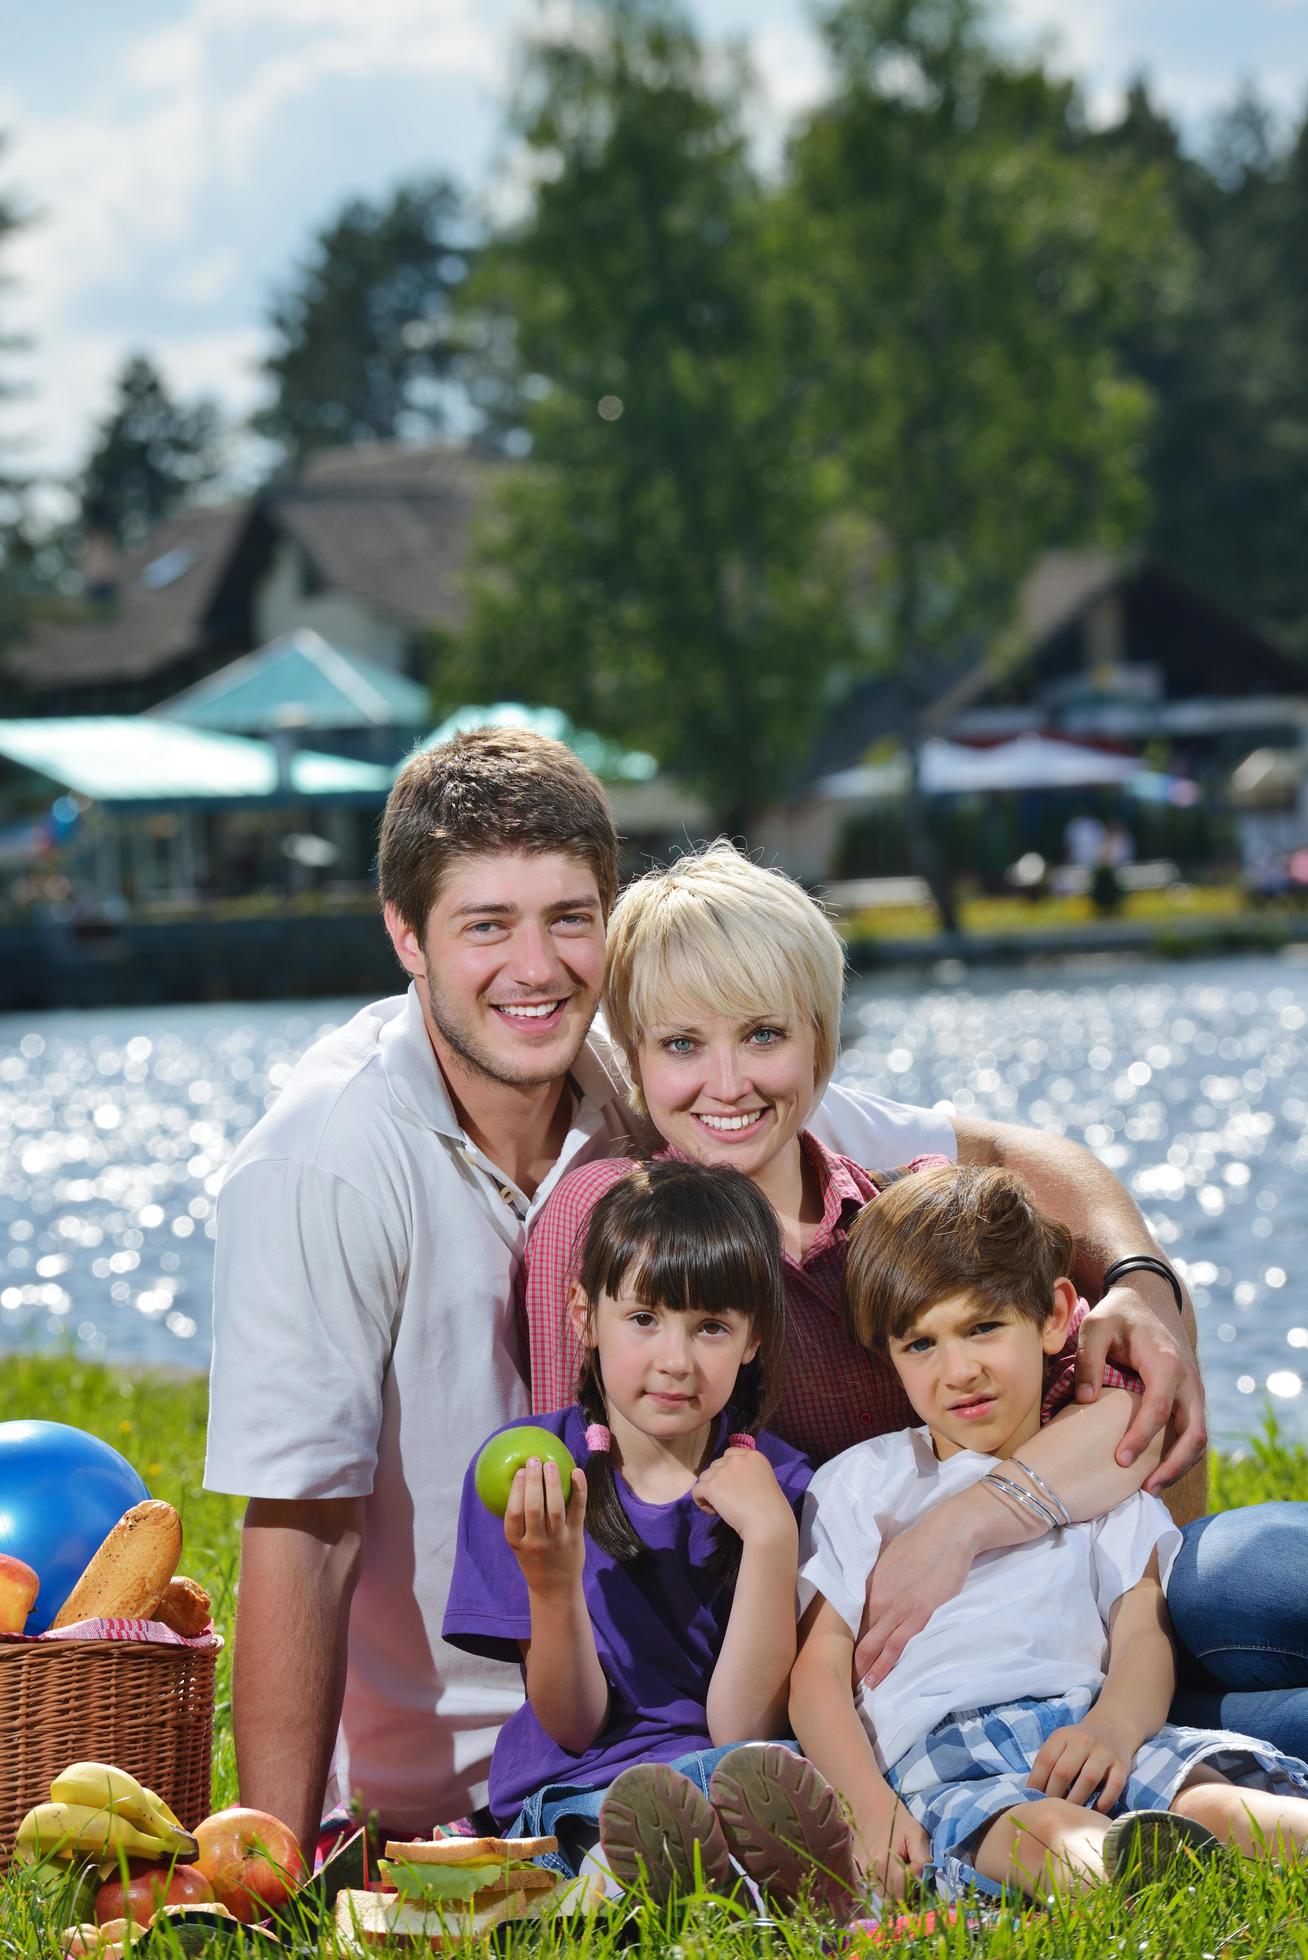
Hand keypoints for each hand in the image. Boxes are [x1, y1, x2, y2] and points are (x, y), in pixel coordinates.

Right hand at [504, 1458, 587, 1591]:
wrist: (555, 1588)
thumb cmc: (534, 1560)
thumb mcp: (518, 1545)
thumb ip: (518, 1521)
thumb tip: (519, 1483)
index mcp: (518, 1542)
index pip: (514, 1515)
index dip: (516, 1491)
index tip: (519, 1472)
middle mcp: (536, 1542)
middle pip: (533, 1508)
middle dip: (532, 1481)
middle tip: (533, 1461)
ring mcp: (557, 1540)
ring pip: (555, 1508)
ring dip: (553, 1483)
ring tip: (550, 1465)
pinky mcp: (575, 1537)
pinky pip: (577, 1510)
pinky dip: (579, 1490)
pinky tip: (577, 1472)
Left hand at [691, 1447, 796, 1547]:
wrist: (768, 1523)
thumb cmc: (771, 1509)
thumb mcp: (764, 1481)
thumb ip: (748, 1474)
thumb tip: (729, 1482)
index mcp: (754, 1456)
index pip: (730, 1454)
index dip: (728, 1471)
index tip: (735, 1487)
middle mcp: (737, 1459)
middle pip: (716, 1466)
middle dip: (719, 1481)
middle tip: (730, 1499)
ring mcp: (723, 1471)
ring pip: (704, 1478)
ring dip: (710, 1492)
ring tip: (722, 1508)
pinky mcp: (712, 1486)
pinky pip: (696, 1491)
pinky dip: (701, 1502)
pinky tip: (714, 1512)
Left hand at [853, 1506, 973, 1688]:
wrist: (946, 1536)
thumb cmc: (918, 1543)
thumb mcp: (886, 1558)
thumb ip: (875, 1577)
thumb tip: (866, 1589)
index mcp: (869, 1586)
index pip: (850, 1620)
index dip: (842, 1640)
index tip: (833, 1657)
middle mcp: (878, 1600)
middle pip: (859, 1637)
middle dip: (850, 1659)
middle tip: (841, 1680)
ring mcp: (898, 1611)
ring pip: (876, 1647)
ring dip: (866, 1669)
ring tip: (859, 1688)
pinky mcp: (920, 1617)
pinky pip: (898, 1647)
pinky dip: (887, 1665)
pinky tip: (879, 1678)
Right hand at [853, 1798, 929, 1902]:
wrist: (871, 1810)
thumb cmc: (898, 1822)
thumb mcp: (917, 1834)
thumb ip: (922, 1859)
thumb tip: (921, 1879)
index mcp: (884, 1863)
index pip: (903, 1892)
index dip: (914, 1887)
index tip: (918, 1875)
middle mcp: (871, 1873)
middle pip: (893, 1900)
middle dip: (907, 1896)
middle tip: (914, 1880)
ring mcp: (864, 1875)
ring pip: (885, 1900)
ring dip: (897, 1894)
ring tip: (904, 1876)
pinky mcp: (862, 1875)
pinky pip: (879, 1892)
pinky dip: (889, 1889)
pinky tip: (894, 1875)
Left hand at [1029, 1709, 1137, 1812]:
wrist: (1111, 1730)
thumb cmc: (1078, 1744)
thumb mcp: (1061, 1744)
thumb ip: (1049, 1763)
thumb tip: (1032, 1793)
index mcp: (1063, 1735)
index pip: (1046, 1759)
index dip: (1036, 1782)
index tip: (1031, 1800)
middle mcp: (1084, 1741)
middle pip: (1064, 1771)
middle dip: (1054, 1795)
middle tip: (1051, 1811)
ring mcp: (1104, 1753)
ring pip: (1088, 1780)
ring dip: (1076, 1801)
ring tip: (1069, 1815)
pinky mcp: (1122, 1766)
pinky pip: (1113, 1788)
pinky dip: (1102, 1803)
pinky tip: (1093, 1812)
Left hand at [1073, 1279, 1205, 1489]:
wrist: (1150, 1299)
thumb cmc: (1119, 1314)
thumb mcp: (1095, 1325)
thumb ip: (1087, 1359)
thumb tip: (1085, 1400)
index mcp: (1167, 1363)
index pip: (1159, 1409)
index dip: (1141, 1438)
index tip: (1120, 1460)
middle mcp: (1189, 1381)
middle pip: (1193, 1433)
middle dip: (1173, 1466)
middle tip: (1145, 1489)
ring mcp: (1195, 1391)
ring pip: (1199, 1438)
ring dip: (1179, 1466)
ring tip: (1150, 1488)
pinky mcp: (1192, 1399)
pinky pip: (1194, 1432)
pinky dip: (1181, 1455)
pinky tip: (1157, 1471)